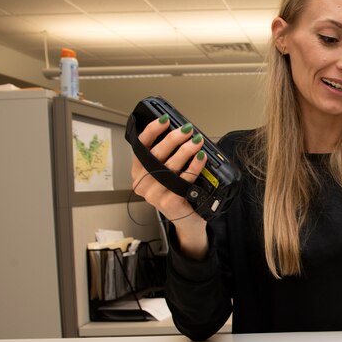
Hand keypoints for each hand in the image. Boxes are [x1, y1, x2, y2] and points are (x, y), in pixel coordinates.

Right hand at [130, 115, 208, 257]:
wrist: (188, 221)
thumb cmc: (179, 194)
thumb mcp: (168, 174)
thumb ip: (168, 156)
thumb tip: (181, 132)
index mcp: (139, 173)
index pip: (140, 147)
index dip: (151, 131)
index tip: (164, 119)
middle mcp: (143, 184)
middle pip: (156, 155)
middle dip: (173, 139)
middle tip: (188, 130)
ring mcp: (155, 195)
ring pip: (170, 167)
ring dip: (186, 151)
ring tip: (198, 141)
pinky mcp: (169, 203)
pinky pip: (183, 180)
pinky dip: (194, 167)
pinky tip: (201, 158)